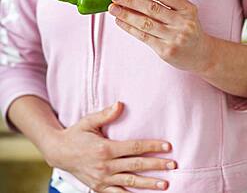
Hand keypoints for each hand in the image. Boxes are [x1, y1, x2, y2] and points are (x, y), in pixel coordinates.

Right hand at [45, 102, 176, 191]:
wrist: (59, 152)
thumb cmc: (76, 134)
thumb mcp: (88, 121)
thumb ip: (105, 114)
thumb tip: (120, 104)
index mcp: (105, 148)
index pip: (134, 147)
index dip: (152, 146)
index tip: (167, 146)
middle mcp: (106, 165)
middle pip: (136, 165)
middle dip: (156, 166)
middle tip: (173, 165)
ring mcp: (103, 179)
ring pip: (130, 182)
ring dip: (148, 184)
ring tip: (165, 184)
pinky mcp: (99, 187)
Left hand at [108, 0, 211, 72]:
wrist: (202, 55)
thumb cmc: (187, 29)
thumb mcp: (184, 13)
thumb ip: (165, 4)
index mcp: (188, 8)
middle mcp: (183, 22)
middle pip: (152, 8)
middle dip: (130, 1)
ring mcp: (175, 37)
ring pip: (145, 23)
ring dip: (126, 14)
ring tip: (113, 9)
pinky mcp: (166, 51)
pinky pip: (144, 37)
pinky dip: (129, 28)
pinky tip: (119, 21)